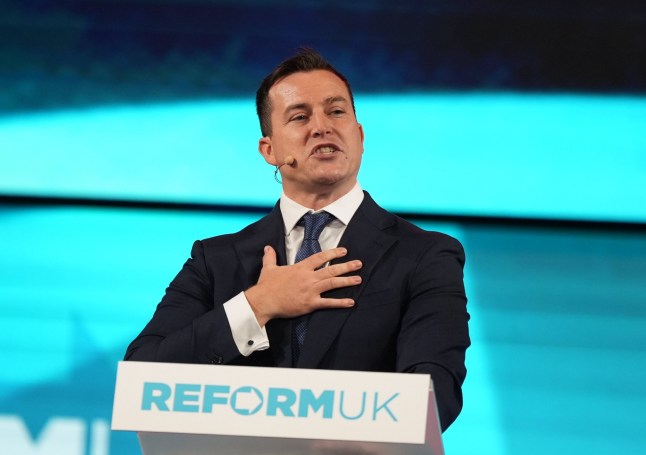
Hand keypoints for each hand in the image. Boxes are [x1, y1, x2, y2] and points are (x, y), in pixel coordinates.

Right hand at [245, 246, 361, 325]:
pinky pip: (328, 303)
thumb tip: (267, 247)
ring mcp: (310, 291)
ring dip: (347, 281)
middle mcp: (308, 278)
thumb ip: (270, 257)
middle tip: (359, 263)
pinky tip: (351, 302)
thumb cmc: (266, 285)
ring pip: (332, 283)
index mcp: (300, 268)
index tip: (344, 251)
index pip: (320, 258)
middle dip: (346, 266)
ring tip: (359, 279)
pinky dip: (340, 302)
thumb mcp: (268, 268)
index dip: (333, 253)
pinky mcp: (310, 304)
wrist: (264, 301)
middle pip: (331, 270)